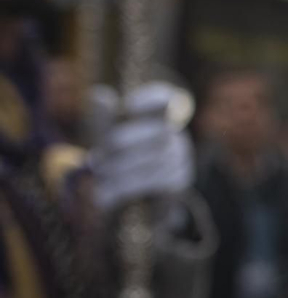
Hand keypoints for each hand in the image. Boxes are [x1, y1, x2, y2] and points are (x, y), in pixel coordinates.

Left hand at [87, 82, 195, 211]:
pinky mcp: (179, 182)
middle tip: (96, 158)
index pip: (164, 99)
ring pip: (156, 160)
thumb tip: (100, 94)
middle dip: (124, 142)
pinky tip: (106, 194)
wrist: (127, 203)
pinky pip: (156, 182)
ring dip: (121, 170)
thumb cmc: (116, 161)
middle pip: (160, 131)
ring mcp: (181, 159)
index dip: (150, 100)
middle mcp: (174, 135)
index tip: (128, 106)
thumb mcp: (105, 139)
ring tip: (99, 177)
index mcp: (156, 118)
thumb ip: (103, 119)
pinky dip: (127, 188)